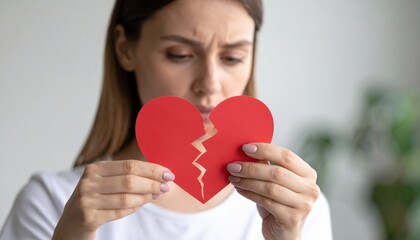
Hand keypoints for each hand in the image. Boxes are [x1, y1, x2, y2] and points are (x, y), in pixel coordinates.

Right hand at [52, 160, 174, 239]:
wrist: (70, 226)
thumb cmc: (95, 201)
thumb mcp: (105, 184)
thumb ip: (127, 177)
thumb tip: (159, 175)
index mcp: (95, 169)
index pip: (129, 165)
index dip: (151, 169)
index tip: (168, 174)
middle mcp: (88, 182)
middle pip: (129, 180)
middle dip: (152, 183)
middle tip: (166, 187)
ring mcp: (86, 200)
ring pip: (125, 197)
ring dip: (145, 197)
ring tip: (156, 196)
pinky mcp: (88, 217)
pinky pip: (119, 212)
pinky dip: (134, 208)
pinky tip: (141, 205)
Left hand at [227, 143, 318, 239]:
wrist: (283, 233)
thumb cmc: (278, 203)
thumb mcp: (274, 182)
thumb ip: (267, 166)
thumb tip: (247, 151)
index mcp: (308, 174)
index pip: (286, 156)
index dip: (265, 150)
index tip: (245, 148)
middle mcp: (310, 188)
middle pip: (277, 172)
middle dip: (251, 168)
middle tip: (233, 166)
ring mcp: (304, 205)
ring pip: (270, 188)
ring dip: (248, 181)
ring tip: (233, 177)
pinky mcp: (292, 219)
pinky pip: (266, 202)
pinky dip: (250, 194)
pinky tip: (239, 189)